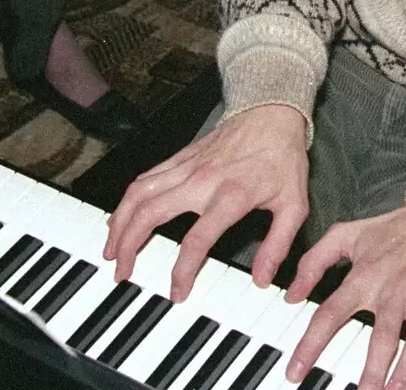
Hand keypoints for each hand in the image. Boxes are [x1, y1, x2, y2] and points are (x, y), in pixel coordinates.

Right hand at [103, 104, 308, 299]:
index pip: (196, 240)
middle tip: (122, 273)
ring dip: (120, 224)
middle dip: (130, 247)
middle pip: (150, 214)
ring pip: (139, 194)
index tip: (177, 292)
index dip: (183, 271)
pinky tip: (121, 217)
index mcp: (231, 196)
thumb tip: (263, 278)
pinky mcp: (180, 157)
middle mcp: (202, 181)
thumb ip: (278, 244)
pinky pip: (145, 178)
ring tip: (111, 250)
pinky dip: (127, 200)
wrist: (272, 113)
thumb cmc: (282, 157)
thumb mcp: (294, 205)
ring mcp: (187, 167)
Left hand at [285, 194, 405, 389]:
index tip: (295, 371)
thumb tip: (292, 294)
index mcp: (365, 277)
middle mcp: (396, 288)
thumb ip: (313, 262)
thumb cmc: (391, 229)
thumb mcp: (344, 235)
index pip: (331, 315)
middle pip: (382, 336)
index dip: (310, 345)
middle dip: (372, 370)